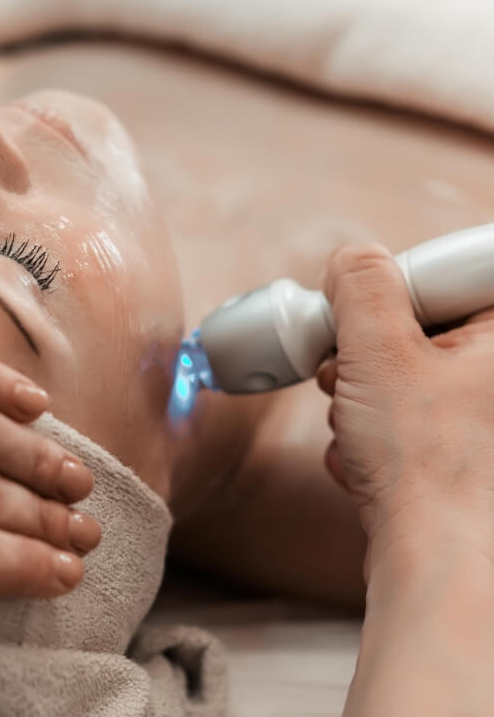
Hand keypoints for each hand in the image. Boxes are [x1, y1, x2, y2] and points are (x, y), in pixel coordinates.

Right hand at [316, 244, 493, 566]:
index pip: (449, 269)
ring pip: (407, 373)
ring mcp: (487, 417)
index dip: (394, 292)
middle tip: (348, 376)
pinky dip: (377, 430)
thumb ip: (361, 285)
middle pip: (422, 325)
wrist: (442, 566)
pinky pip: (411, 416)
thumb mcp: (380, 351)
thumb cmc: (430, 465)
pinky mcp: (469, 451)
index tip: (362, 320)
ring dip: (362, 395)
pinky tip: (369, 458)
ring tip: (357, 426)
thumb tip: (353, 261)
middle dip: (366, 352)